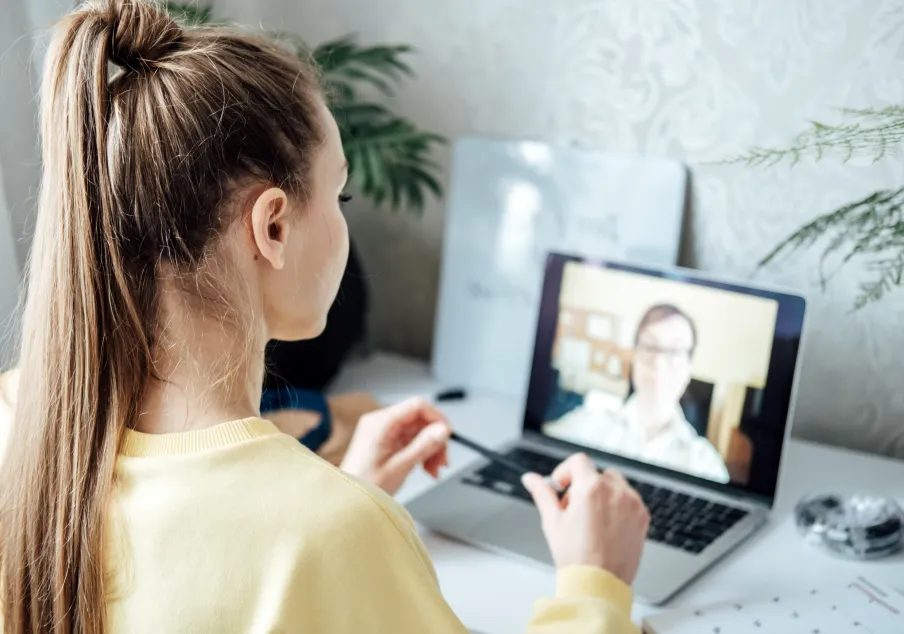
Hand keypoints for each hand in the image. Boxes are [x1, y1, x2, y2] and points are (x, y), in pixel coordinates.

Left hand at [340, 397, 450, 494]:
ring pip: (418, 431)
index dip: (437, 418)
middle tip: (442, 460)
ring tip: (433, 469)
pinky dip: (421, 452)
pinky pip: (411, 440)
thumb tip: (443, 430)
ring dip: (430, 449)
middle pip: (420, 420)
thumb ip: (423, 446)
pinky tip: (425, 468)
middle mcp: (380, 423)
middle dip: (435, 439)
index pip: (417, 406)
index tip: (447, 435)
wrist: (348, 502)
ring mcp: (383, 432)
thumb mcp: (400, 467)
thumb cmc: (364, 487)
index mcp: (380, 423)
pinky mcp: (385, 441)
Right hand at [522, 453, 649, 584]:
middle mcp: (614, 491)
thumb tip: (531, 479)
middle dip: (584, 485)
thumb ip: (542, 493)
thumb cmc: (576, 557)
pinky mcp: (642, 517)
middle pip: (597, 473)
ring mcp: (631, 504)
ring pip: (616, 484)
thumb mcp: (552, 521)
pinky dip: (618, 505)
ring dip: (603, 493)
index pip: (578, 461)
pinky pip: (630, 499)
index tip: (562, 487)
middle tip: (573, 508)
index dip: (565, 471)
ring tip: (591, 518)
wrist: (599, 584)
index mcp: (591, 488)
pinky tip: (606, 526)